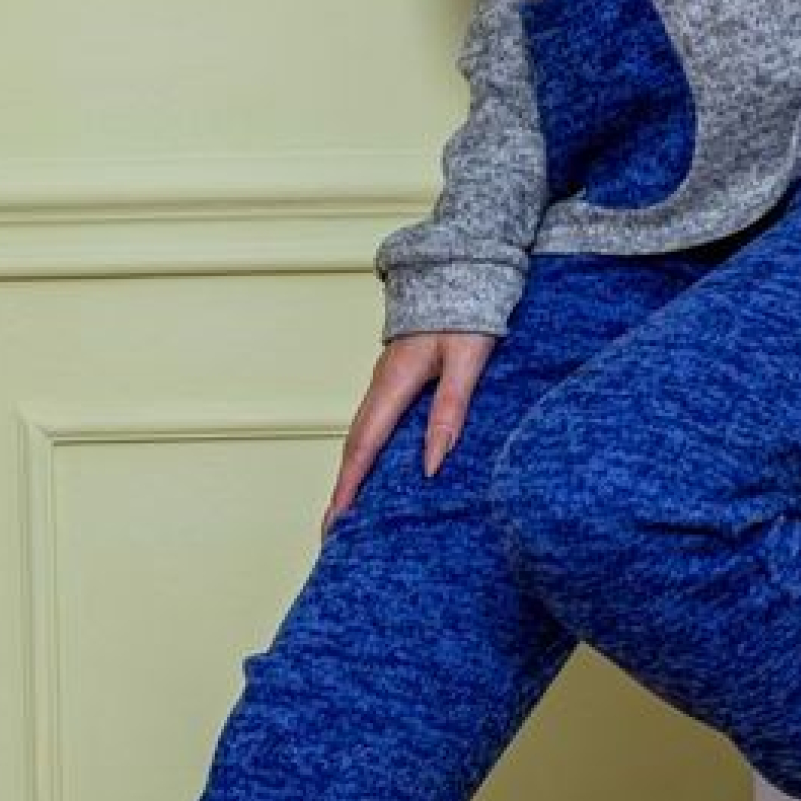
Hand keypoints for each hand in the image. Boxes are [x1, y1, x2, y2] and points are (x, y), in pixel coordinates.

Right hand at [320, 328, 497, 539]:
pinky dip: (365, 454)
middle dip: (341, 490)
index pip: (365, 445)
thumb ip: (451, 409)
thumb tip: (433, 463)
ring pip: (361, 435)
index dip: (350, 486)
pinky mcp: (395, 381)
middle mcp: (382, 384)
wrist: (462, 268)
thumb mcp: (468, 360)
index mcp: (395, 381)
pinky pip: (373, 424)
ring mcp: (385, 382)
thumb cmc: (468, 312)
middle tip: (332, 532)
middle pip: (354, 446)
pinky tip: (372, 472)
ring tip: (347, 512)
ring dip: (351, 474)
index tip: (338, 520)